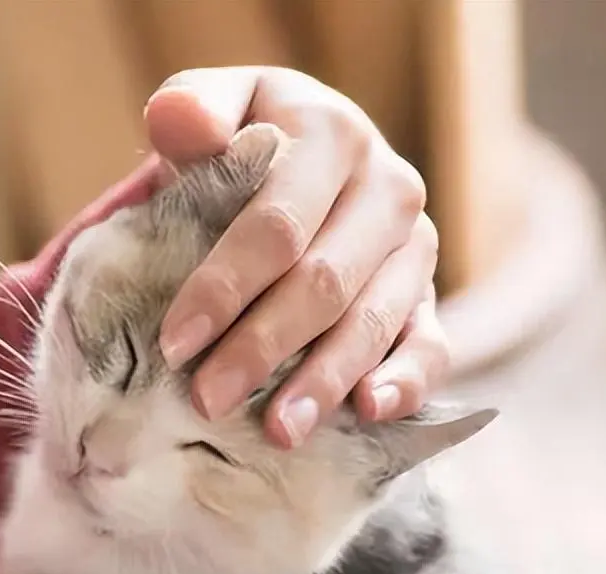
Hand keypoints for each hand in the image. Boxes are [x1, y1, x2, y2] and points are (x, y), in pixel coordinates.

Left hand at [146, 67, 448, 447]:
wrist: (296, 157)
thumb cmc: (237, 143)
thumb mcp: (211, 110)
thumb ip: (191, 113)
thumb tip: (178, 121)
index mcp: (332, 136)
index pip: (276, 224)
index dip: (224, 287)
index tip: (175, 343)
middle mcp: (387, 188)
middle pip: (324, 282)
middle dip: (262, 348)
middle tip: (206, 400)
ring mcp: (415, 246)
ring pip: (372, 321)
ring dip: (323, 381)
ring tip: (277, 431)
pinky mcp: (428, 295)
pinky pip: (431, 344)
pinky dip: (406, 382)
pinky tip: (368, 413)